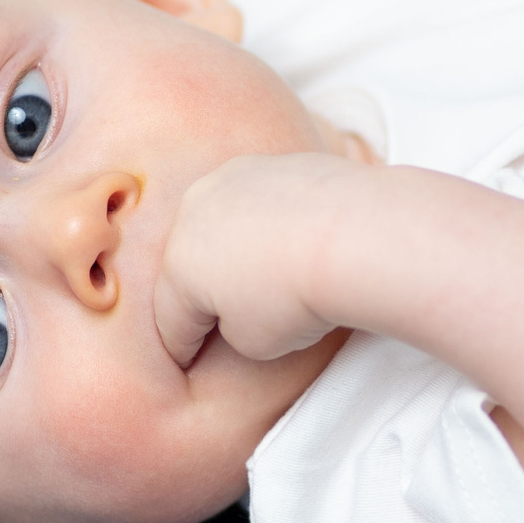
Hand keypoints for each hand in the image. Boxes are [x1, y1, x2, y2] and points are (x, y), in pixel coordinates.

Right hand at [153, 152, 363, 366]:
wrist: (352, 235)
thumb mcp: (254, 342)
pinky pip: (260, 201)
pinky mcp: (271, 164)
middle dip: (203, 288)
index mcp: (179, 265)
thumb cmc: (298, 297)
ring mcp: (231, 180)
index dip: (181, 345)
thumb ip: (232, 327)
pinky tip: (294, 238)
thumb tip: (240, 301)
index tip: (187, 358)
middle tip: (223, 314)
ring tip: (265, 271)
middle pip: (191, 261)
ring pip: (222, 223)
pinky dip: (270, 221)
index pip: (172, 317)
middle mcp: (193, 214)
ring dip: (235, 247)